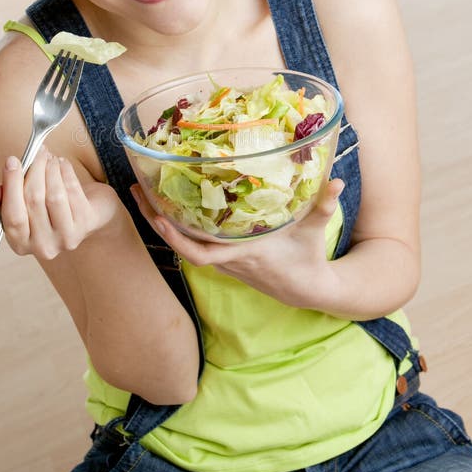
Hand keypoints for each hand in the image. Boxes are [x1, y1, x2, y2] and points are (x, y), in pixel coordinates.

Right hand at [0, 147, 120, 259]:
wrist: (86, 211)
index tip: (12, 160)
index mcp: (20, 244)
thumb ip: (1, 197)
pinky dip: (66, 172)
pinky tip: (62, 164)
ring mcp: (67, 238)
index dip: (11, 186)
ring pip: (54, 195)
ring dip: (50, 169)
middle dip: (34, 170)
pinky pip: (73, 190)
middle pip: (34, 201)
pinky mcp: (87, 224)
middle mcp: (43, 247)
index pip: (12, 217)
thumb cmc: (46, 206)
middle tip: (36, 152)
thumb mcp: (19, 201)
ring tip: (49, 157)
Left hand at [131, 178, 345, 309]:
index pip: (203, 252)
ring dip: (161, 221)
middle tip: (135, 191)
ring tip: (142, 191)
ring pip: (184, 243)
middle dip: (155, 221)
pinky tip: (167, 205)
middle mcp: (228, 259)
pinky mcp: (225, 260)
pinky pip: (193, 243)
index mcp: (244, 253)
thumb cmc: (308, 259)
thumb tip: (335, 181)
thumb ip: (324, 205)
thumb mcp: (316, 230)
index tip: (160, 218)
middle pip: (181, 245)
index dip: (178, 238)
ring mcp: (224, 261)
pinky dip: (177, 227)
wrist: (307, 290)